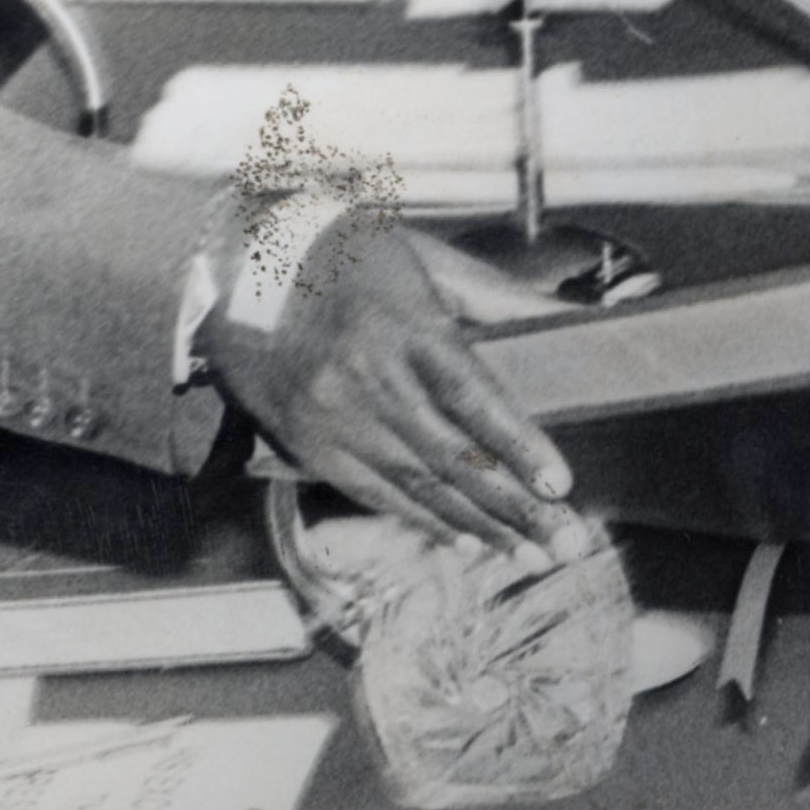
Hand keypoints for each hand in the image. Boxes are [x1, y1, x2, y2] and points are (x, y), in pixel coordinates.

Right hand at [200, 218, 582, 557]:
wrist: (238, 268)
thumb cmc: (346, 255)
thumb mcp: (426, 258)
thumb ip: (500, 295)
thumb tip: (571, 314)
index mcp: (405, 326)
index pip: (472, 397)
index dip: (519, 445)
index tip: (559, 483)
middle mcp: (368, 380)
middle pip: (453, 458)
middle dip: (515, 508)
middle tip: (565, 540)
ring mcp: (335, 419)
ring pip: (418, 486)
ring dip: (478, 527)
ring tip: (528, 554)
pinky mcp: (309, 446)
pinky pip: (375, 494)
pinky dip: (423, 521)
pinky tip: (463, 541)